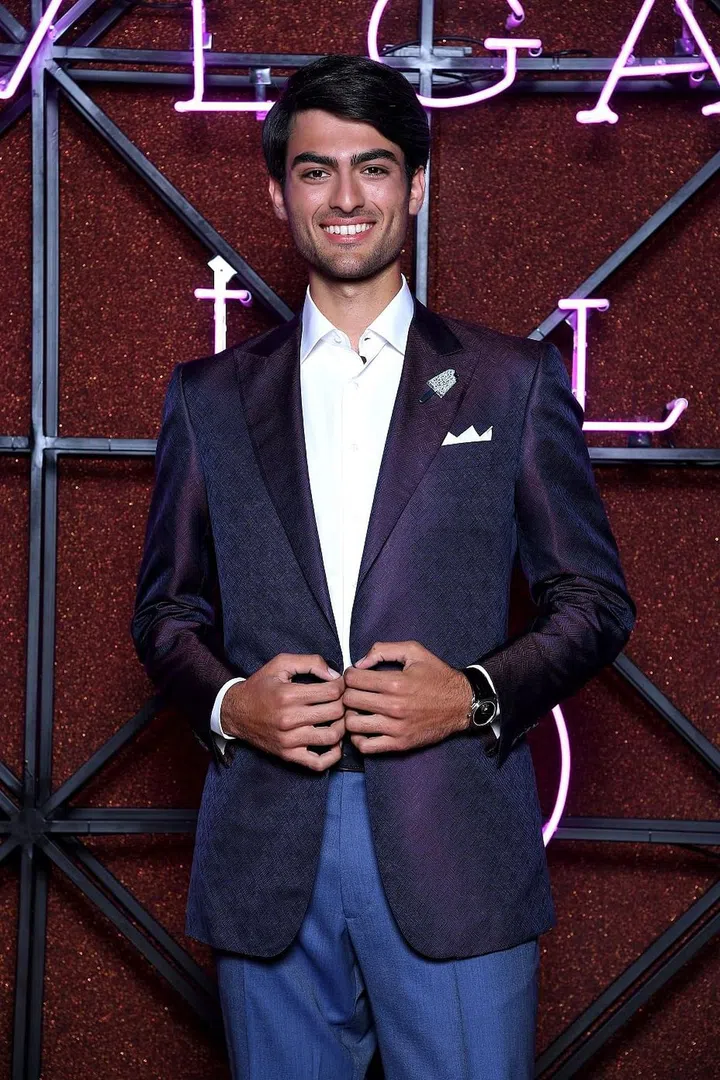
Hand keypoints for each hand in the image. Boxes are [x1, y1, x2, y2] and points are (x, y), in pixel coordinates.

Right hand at [220, 653, 345, 770]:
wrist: (236, 712)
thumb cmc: (260, 686)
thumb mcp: (281, 664)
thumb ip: (310, 662)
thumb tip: (334, 675)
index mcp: (288, 695)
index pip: (332, 692)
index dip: (341, 686)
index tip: (339, 685)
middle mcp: (289, 719)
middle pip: (335, 712)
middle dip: (344, 703)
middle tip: (342, 699)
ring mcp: (289, 740)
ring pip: (332, 736)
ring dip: (342, 726)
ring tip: (339, 718)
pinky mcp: (288, 755)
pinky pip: (318, 763)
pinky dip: (333, 755)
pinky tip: (334, 742)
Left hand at [343, 640, 471, 754]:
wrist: (461, 704)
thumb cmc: (437, 676)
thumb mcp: (414, 652)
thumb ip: (383, 650)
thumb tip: (359, 663)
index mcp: (396, 682)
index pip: (353, 679)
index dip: (349, 675)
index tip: (355, 676)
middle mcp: (394, 706)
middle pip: (349, 700)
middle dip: (347, 693)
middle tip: (354, 691)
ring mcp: (396, 728)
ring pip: (352, 724)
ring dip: (350, 715)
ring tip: (357, 710)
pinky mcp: (399, 744)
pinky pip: (366, 746)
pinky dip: (358, 738)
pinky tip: (364, 727)